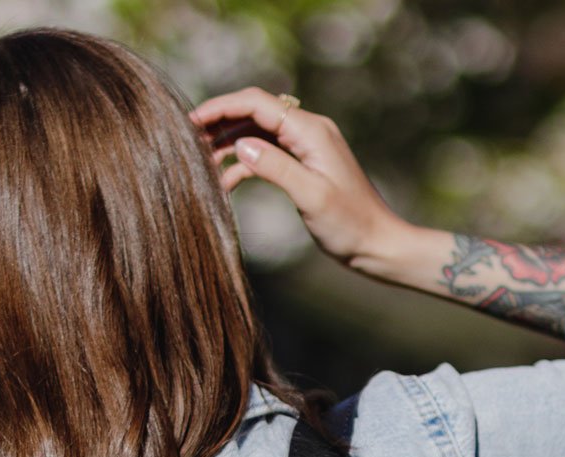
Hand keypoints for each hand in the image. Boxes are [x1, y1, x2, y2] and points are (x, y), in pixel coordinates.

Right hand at [189, 88, 417, 270]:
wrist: (376, 243)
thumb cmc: (349, 224)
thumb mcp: (311, 197)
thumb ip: (275, 168)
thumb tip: (240, 144)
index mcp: (311, 131)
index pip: (258, 104)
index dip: (222, 108)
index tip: (191, 121)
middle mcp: (308, 131)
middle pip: (254, 113)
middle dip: (220, 123)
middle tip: (187, 142)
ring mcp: (305, 147)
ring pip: (257, 134)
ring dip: (228, 145)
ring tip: (200, 163)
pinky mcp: (303, 165)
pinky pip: (266, 155)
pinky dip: (243, 165)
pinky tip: (224, 183)